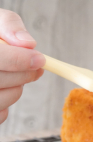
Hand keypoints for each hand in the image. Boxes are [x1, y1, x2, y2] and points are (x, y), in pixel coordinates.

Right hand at [0, 8, 44, 124]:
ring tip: (13, 75)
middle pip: (0, 80)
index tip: (40, 59)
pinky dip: (7, 103)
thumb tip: (28, 43)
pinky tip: (2, 88)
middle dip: (24, 74)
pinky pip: (0, 115)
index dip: (19, 60)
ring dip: (16, 88)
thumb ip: (10, 26)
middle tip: (35, 68)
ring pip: (1, 100)